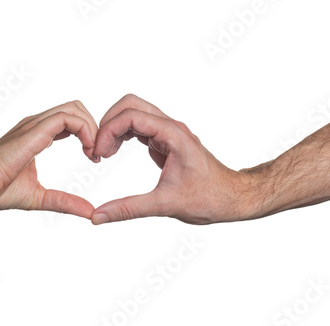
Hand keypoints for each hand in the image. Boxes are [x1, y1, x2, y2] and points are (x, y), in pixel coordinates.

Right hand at [0, 101, 98, 218]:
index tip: (93, 157)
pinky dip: (85, 130)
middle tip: (97, 154)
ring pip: (74, 108)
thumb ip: (65, 202)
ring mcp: (35, 125)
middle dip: (93, 127)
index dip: (87, 135)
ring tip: (93, 153)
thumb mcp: (41, 197)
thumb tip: (89, 212)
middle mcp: (37, 125)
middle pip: (75, 108)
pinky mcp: (35, 130)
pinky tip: (87, 150)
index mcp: (37, 135)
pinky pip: (67, 118)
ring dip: (91, 128)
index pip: (70, 120)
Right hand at [91, 94, 250, 224]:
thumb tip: (98, 216)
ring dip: (114, 128)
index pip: (131, 116)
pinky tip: (114, 152)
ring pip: (133, 113)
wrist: (232, 198)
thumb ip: (129, 209)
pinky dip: (122, 135)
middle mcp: (170, 127)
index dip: (108, 131)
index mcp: (173, 135)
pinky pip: (138, 127)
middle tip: (97, 150)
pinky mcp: (165, 141)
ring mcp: (168, 132)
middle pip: (130, 105)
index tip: (98, 154)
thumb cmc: (209, 198)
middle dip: (108, 123)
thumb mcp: (165, 205)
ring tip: (103, 153)